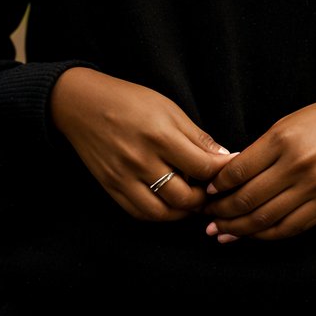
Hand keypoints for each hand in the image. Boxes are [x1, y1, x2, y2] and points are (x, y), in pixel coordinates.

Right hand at [50, 66, 233, 221]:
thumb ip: (196, 136)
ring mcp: (124, 177)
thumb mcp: (168, 108)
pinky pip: (140, 213)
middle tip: (213, 189)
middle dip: (205, 197)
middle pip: (186, 197)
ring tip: (193, 199)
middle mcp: (142, 160)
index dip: (223, 172)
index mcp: (160, 135)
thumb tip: (223, 157)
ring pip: (164, 212)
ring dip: (184, 211)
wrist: (83, 105)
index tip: (232, 169)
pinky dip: (160, 214)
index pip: (203, 167)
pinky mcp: (111, 187)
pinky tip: (169, 204)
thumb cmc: (129, 101)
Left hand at [203, 96, 315, 241]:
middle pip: (249, 199)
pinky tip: (252, 234)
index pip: (238, 171)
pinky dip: (267, 234)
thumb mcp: (288, 123)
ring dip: (239, 228)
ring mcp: (315, 189)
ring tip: (221, 232)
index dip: (217, 186)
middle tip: (206, 217)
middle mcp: (298, 166)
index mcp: (283, 140)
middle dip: (222, 212)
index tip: (207, 192)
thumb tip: (228, 177)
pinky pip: (291, 228)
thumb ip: (260, 150)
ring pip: (267, 219)